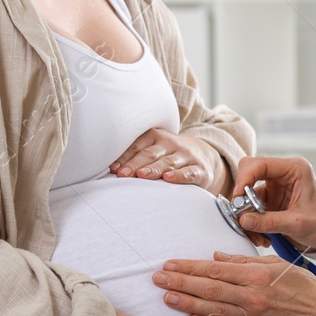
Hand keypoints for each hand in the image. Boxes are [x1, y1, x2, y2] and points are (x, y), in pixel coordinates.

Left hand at [111, 129, 227, 194]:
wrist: (205, 157)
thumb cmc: (170, 156)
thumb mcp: (155, 150)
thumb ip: (136, 156)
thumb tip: (110, 170)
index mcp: (156, 136)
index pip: (138, 146)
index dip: (125, 157)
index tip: (113, 169)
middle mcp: (172, 143)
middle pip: (151, 154)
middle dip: (135, 164)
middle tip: (123, 175)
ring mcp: (186, 156)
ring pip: (168, 162)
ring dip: (154, 168)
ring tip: (142, 175)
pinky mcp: (200, 169)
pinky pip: (189, 172)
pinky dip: (179, 175)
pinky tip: (169, 178)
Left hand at [156, 252, 315, 315]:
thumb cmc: (301, 285)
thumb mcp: (275, 265)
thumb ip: (244, 261)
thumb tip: (215, 258)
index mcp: (256, 276)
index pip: (215, 270)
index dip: (189, 267)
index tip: (170, 264)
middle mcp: (252, 297)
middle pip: (208, 289)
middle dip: (180, 284)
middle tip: (158, 279)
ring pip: (212, 310)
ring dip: (187, 304)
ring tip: (167, 297)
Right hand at [230, 156, 315, 251]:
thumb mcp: (297, 224)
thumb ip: (270, 222)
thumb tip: (243, 220)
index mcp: (295, 169)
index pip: (261, 163)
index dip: (245, 178)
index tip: (237, 198)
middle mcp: (283, 173)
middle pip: (249, 173)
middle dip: (242, 196)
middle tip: (241, 215)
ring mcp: (275, 185)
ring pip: (246, 193)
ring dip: (246, 214)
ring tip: (256, 235)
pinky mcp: (270, 199)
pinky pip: (250, 206)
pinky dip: (251, 221)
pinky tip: (261, 236)